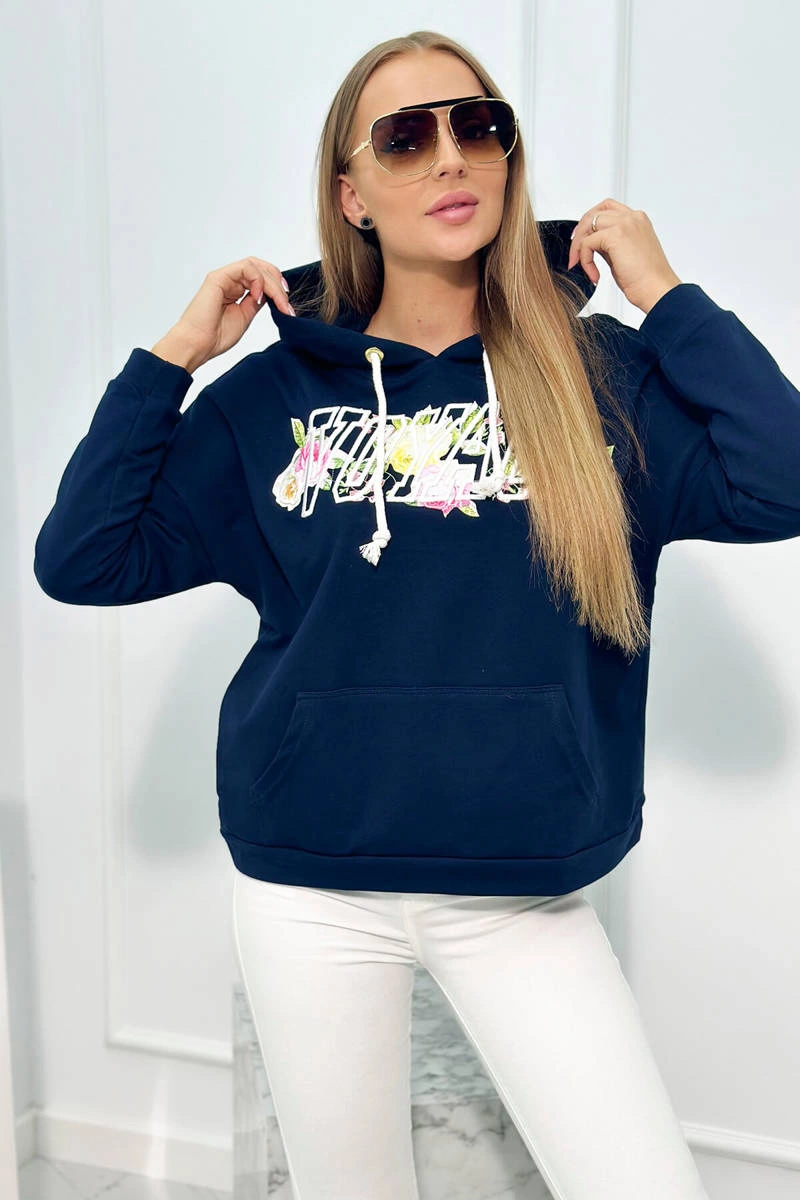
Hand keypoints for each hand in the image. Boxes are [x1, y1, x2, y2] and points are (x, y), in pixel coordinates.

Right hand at [166, 256, 294, 369]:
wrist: (198, 345)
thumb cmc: (215, 336)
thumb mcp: (246, 317)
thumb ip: (256, 302)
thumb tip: (271, 295)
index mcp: (235, 290)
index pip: (261, 277)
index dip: (277, 286)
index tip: (287, 305)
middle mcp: (230, 281)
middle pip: (260, 268)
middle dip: (278, 283)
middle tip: (286, 303)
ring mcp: (224, 278)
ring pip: (255, 266)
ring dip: (272, 283)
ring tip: (278, 301)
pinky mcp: (218, 278)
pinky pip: (245, 268)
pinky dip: (257, 280)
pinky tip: (259, 296)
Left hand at [566, 198, 682, 312]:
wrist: (656, 290)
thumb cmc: (646, 279)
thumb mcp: (626, 255)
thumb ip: (611, 244)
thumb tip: (592, 244)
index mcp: (638, 220)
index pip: (608, 209)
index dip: (591, 222)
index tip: (582, 240)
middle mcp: (632, 217)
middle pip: (595, 212)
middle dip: (581, 231)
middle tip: (574, 253)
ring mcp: (625, 223)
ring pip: (588, 224)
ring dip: (579, 246)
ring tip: (580, 265)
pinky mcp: (616, 235)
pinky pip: (587, 243)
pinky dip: (585, 260)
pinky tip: (594, 275)